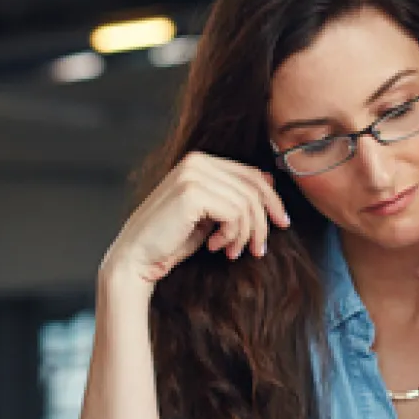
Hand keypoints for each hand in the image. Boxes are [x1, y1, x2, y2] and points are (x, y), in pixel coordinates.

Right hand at [103, 152, 290, 289]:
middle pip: (254, 187)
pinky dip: (232, 235)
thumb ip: (233, 196)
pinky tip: (216, 246)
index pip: (251, 174)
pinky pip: (234, 214)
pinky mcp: (192, 193)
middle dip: (263, 222)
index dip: (272, 199)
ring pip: (247, 203)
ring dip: (245, 234)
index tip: (281, 223)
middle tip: (258, 248)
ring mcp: (193, 174)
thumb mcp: (210, 215)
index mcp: (199, 160)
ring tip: (232, 251)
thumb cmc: (171, 239)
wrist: (137, 258)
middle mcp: (196, 161)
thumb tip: (269, 180)